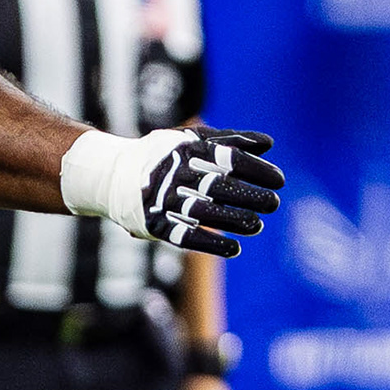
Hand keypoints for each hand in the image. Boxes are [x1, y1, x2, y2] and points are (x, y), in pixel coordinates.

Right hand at [63, 127, 284, 255]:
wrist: (110, 175)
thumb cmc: (161, 156)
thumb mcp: (191, 141)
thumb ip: (229, 141)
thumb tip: (269, 144)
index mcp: (187, 151)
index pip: (228, 159)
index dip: (256, 169)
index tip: (279, 181)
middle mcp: (175, 174)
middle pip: (219, 186)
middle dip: (249, 196)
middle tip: (273, 204)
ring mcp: (162, 199)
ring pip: (204, 212)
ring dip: (233, 220)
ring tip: (257, 226)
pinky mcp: (153, 223)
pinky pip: (184, 235)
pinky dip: (211, 243)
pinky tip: (234, 249)